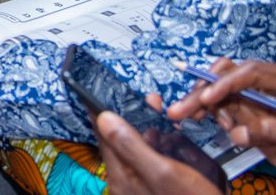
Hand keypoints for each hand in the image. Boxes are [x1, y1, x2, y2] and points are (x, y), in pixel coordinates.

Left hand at [94, 111, 222, 194]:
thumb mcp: (163, 171)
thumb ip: (131, 145)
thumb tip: (102, 117)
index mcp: (121, 177)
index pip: (103, 136)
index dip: (106, 111)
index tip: (110, 90)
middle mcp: (126, 182)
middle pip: (121, 141)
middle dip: (133, 118)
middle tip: (150, 101)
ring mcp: (141, 186)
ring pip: (138, 149)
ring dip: (149, 130)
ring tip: (161, 114)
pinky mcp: (157, 188)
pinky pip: (152, 161)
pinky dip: (160, 147)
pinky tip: (173, 139)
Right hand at [167, 59, 275, 174]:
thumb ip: (275, 132)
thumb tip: (237, 134)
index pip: (251, 73)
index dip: (225, 83)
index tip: (207, 99)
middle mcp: (266, 84)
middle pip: (228, 77)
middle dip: (201, 92)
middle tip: (179, 110)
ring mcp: (256, 97)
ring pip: (220, 90)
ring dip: (199, 101)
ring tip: (183, 116)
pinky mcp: (249, 111)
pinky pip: (222, 105)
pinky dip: (207, 111)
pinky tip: (197, 119)